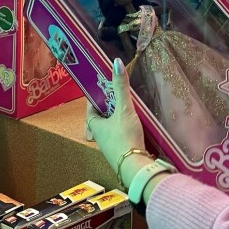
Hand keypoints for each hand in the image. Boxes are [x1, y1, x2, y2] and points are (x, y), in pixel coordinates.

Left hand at [85, 58, 147, 185]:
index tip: (105, 85)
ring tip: (130, 106)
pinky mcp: (121, 151)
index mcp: (94, 125)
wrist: (135, 166)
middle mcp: (99, 136)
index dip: (98, 95)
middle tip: (120, 93)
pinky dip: (127, 127)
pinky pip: (121, 135)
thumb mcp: (124, 109)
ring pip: (112, 126)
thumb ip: (121, 87)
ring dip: (119, 117)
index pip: (91, 106)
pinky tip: (137, 124)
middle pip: (102, 116)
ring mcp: (109, 145)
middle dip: (110, 106)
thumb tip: (115, 62)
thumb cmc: (125, 136)